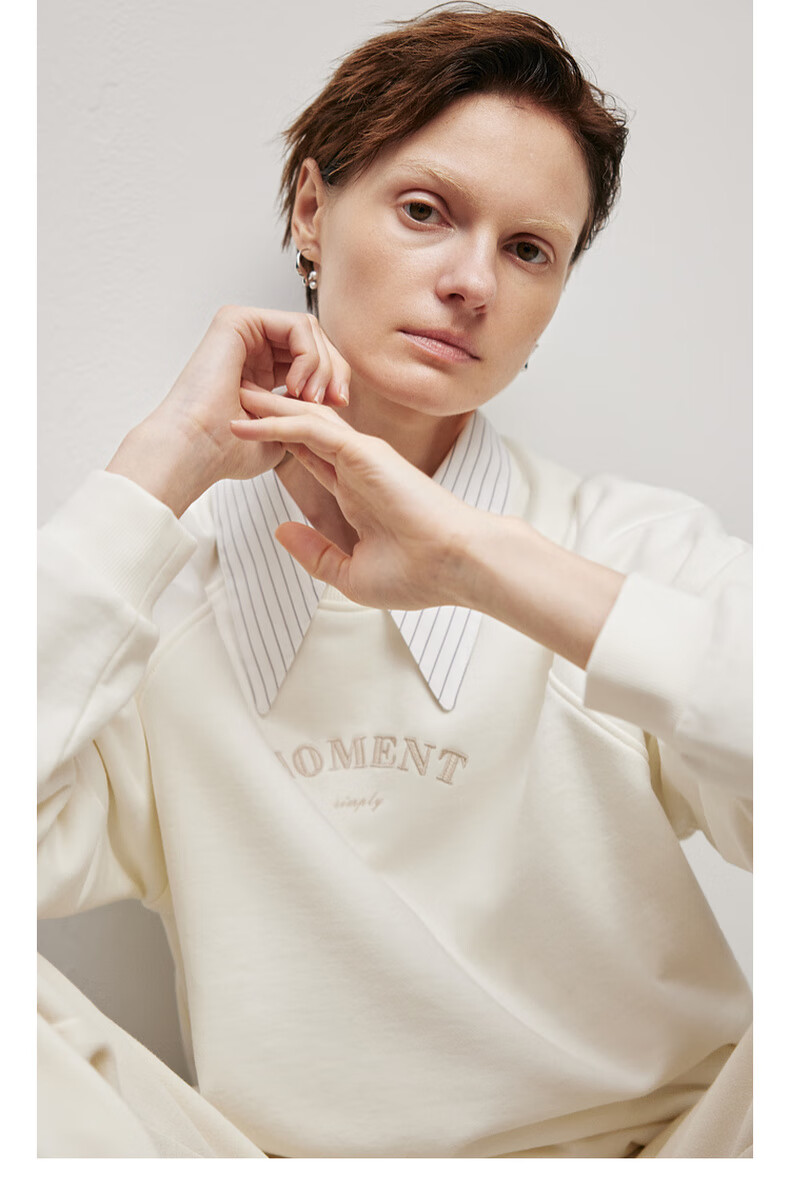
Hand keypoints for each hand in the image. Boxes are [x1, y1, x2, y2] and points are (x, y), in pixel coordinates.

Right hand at [106, 306, 350, 515]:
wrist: (197, 450)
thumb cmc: (228, 450)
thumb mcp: (283, 432)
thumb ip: (307, 412)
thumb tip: (335, 398)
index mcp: (260, 371)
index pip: (312, 359)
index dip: (333, 379)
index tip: (339, 406)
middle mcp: (252, 347)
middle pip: (314, 339)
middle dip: (333, 370)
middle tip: (334, 401)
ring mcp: (244, 331)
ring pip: (309, 330)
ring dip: (322, 366)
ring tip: (310, 399)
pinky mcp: (237, 320)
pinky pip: (296, 325)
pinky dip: (308, 356)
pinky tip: (295, 386)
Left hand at [230, 390, 476, 608]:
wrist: (456, 567)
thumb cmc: (420, 575)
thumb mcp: (351, 573)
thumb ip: (315, 552)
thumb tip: (281, 530)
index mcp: (357, 495)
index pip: (311, 460)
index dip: (279, 444)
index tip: (249, 437)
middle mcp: (358, 470)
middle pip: (305, 432)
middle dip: (269, 416)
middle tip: (235, 400)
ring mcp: (362, 458)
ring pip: (306, 421)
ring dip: (268, 409)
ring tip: (236, 395)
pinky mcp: (365, 453)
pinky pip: (313, 429)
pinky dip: (280, 421)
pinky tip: (251, 418)